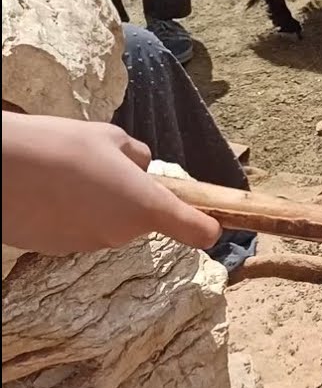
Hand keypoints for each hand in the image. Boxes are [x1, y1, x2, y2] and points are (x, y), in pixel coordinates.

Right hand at [1, 111, 222, 253]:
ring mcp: (86, 245)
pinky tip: (43, 190)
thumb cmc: (59, 146)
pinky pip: (73, 229)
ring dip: (95, 204)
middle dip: (128, 197)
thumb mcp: (110, 137)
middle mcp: (122, 234)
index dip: (207, 225)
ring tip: (64, 175)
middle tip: (100, 167)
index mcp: (146, 206)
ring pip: (105, 223)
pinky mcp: (53, 250)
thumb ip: (136, 156)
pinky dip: (66, 214)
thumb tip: (142, 167)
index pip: (197, 230)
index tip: (211, 221)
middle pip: (140, 218)